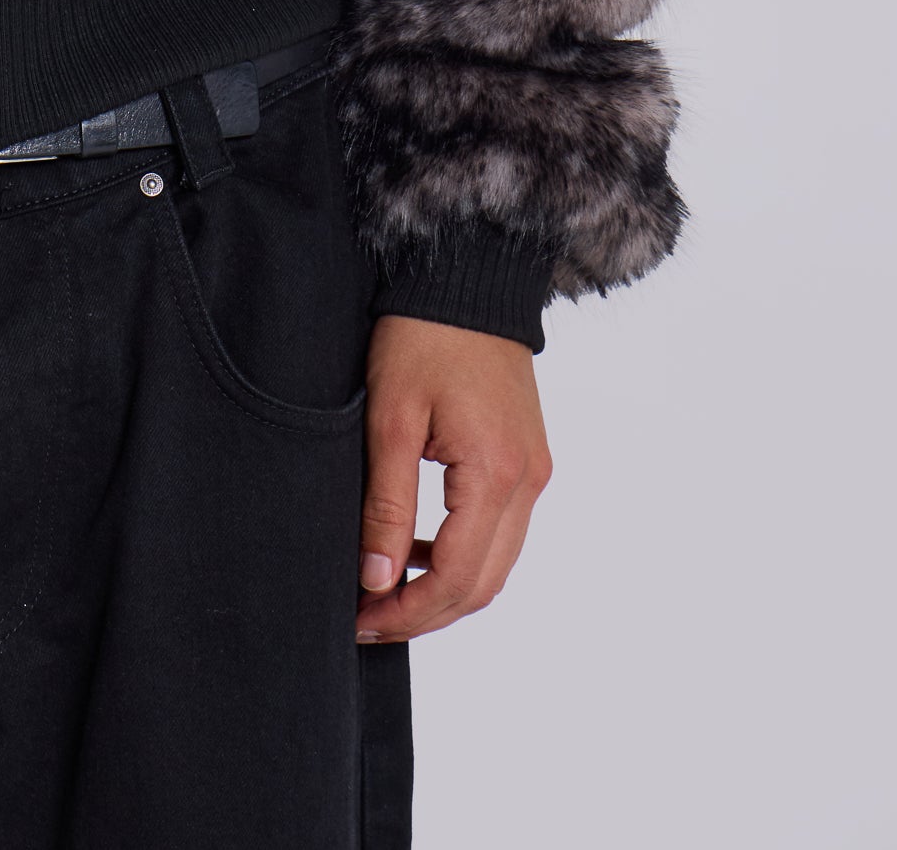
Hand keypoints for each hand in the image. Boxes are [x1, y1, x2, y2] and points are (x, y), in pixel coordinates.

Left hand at [355, 314, 550, 642]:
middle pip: (484, 584)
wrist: (466, 277)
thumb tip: (378, 578)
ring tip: (384, 587)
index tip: (361, 620)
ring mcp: (535, 472)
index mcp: (497, 473)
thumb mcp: (391, 418)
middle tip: (368, 619)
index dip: (409, 611)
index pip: (459, 578)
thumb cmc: (423, 336)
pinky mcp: (528, 460)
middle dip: (425, 613)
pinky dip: (462, 553)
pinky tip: (417, 546)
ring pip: (496, 564)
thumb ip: (387, 504)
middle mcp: (529, 481)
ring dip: (444, 587)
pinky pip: (501, 531)